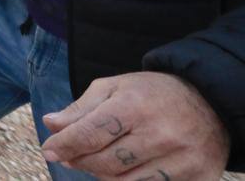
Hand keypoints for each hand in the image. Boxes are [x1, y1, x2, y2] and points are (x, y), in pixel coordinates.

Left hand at [41, 72, 229, 179]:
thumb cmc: (152, 93)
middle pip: (104, 162)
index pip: (90, 134)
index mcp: (135, 105)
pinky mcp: (197, 177)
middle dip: (79, 160)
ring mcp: (181, 159)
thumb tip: (51, 124)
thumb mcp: (114, 88)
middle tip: (68, 156)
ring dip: (101, 174)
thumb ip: (81, 108)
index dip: (64, 145)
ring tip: (93, 161)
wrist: (209, 101)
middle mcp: (160, 134)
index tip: (48, 151)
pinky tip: (119, 172)